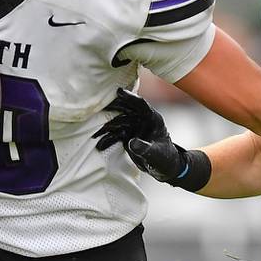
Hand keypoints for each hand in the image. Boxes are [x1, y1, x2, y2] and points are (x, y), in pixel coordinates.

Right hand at [92, 90, 211, 188]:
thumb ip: (145, 148)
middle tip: (98, 107)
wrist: (164, 168)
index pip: (141, 104)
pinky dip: (107, 139)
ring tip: (95, 132)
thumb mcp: (157, 155)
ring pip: (117, 122)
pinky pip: (115, 134)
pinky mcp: (127, 136)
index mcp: (153, 119)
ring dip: (106, 127)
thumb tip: (132, 143)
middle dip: (112, 108)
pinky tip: (99, 143)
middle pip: (125, 110)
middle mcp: (142, 120)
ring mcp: (133, 127)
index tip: (119, 91)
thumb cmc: (166, 159)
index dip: (130, 97)